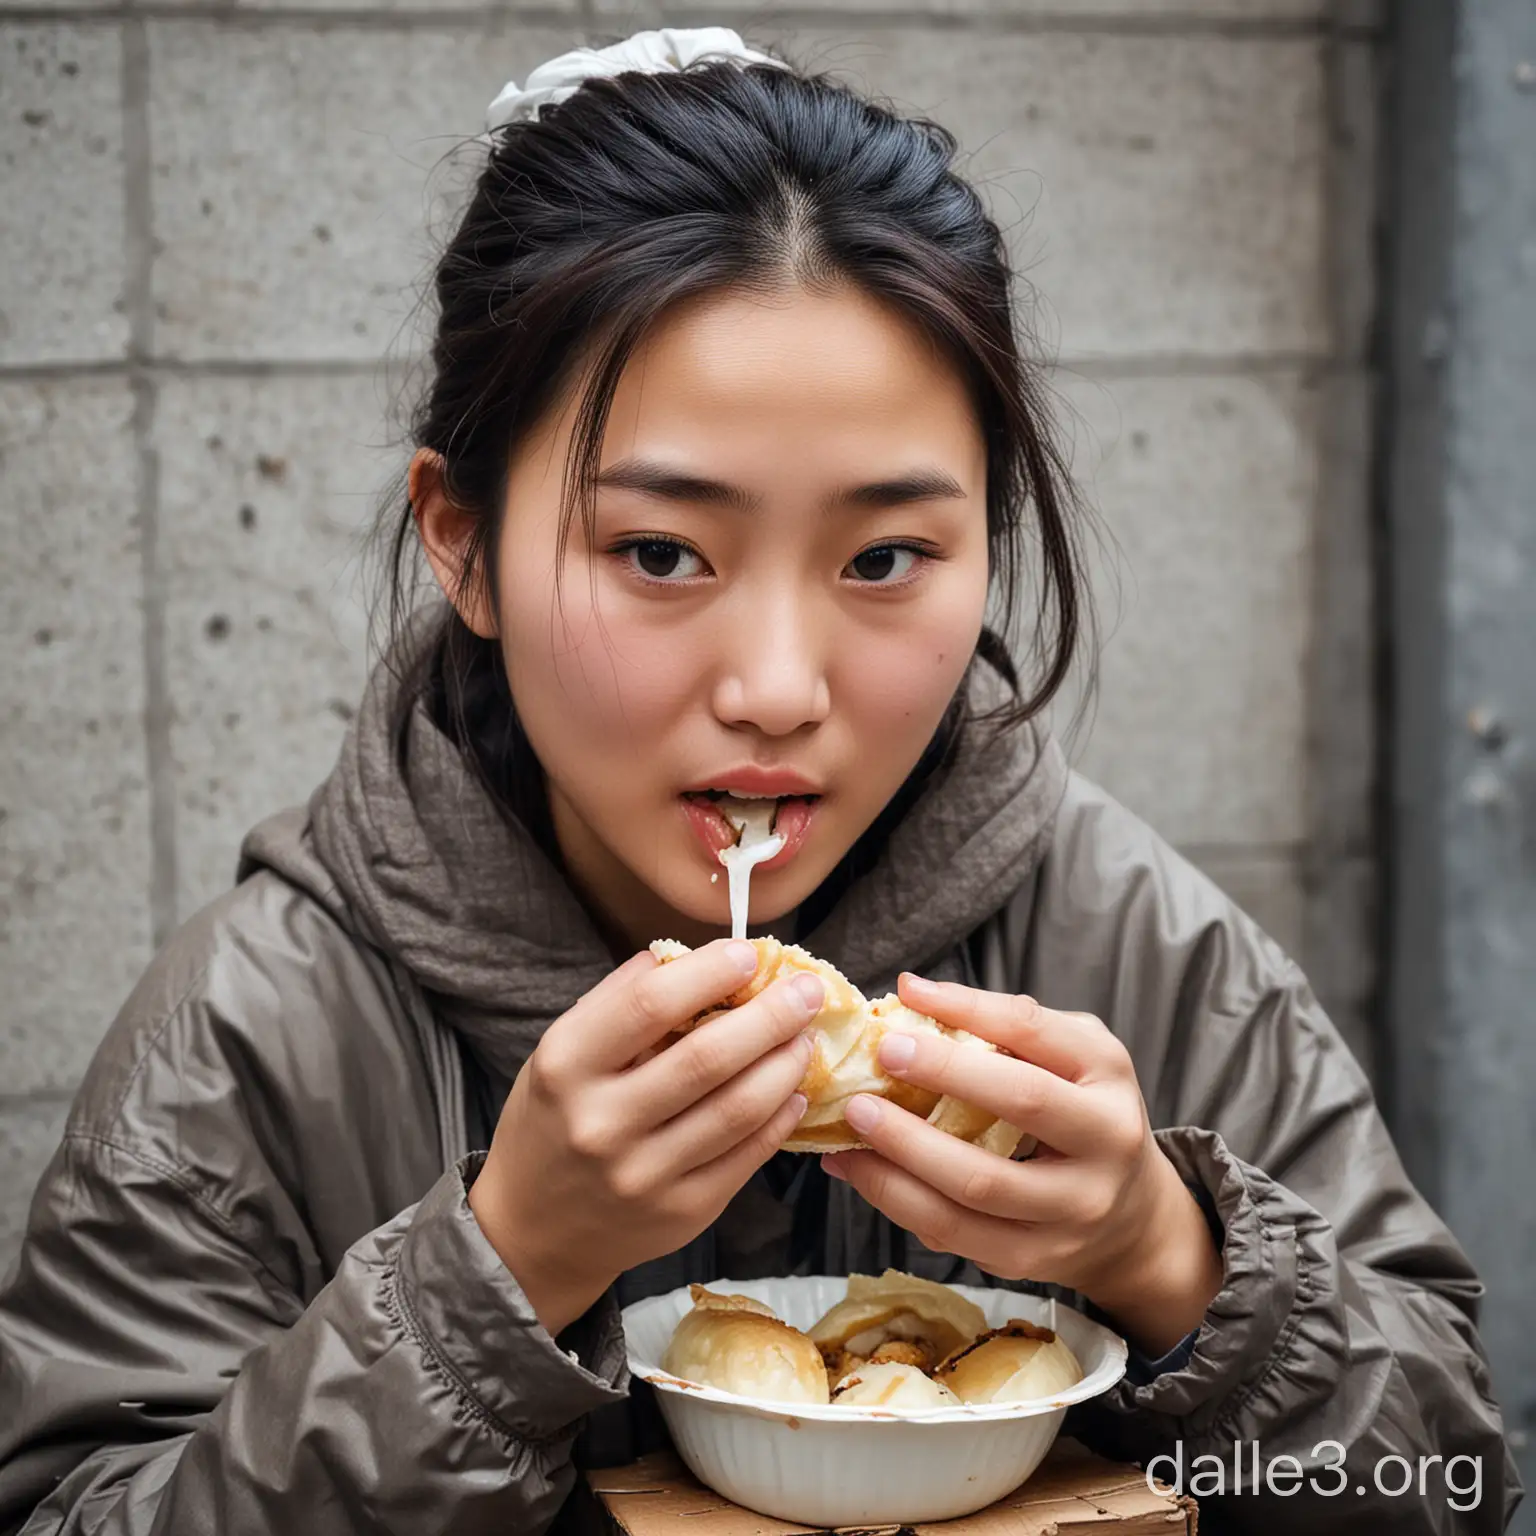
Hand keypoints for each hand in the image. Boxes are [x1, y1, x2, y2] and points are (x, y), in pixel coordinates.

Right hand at [468, 938, 822, 1336]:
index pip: (648, 1005)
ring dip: (785, 1065)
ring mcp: (644, 1174)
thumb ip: (620, 1000)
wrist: (533, 1229)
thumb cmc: (555, 1120)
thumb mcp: (563, 1052)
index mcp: (568, 1067)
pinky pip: (747, 1155)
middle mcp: (602, 1122)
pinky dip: (781, 1116)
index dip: (708, 973)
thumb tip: (691, 955)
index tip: (748, 952)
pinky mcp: (681, 1212)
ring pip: (738, 1109)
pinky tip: (794, 1090)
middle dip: (770, 1016)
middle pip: (705, 1058)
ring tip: (806, 1037)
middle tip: (808, 989)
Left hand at [820, 973, 1222, 1356]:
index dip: (970, 1009)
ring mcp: (1070, 1212)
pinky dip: (895, 1198)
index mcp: (1109, 1078)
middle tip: (882, 1054)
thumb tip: (913, 993)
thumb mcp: (1070, 1055)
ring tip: (853, 1118)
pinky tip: (858, 1168)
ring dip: (902, 1149)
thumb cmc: (1082, 1112)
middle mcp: (1104, 1146)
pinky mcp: (1030, 1259)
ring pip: (976, 1184)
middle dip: (943, 1073)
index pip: (1036, 1032)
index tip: (909, 994)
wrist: (1129, 1220)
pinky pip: (952, 1231)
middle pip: (1020, 1105)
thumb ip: (1006, 1023)